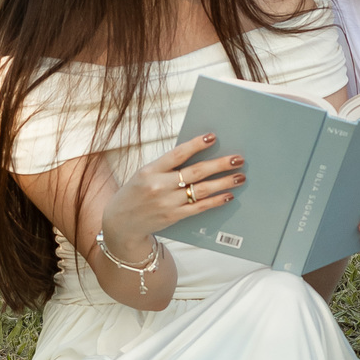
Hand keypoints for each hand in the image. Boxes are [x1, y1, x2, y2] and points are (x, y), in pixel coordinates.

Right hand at [99, 133, 244, 259]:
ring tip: (239, 177)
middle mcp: (159, 185)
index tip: (213, 137)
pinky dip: (216, 201)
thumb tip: (198, 155)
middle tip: (238, 159)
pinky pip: (200, 207)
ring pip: (201, 190)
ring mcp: (167, 202)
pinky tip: (228, 195)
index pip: (177, 154)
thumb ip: (166, 166)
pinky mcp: (174, 216)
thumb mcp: (144, 174)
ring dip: (223, 183)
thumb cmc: (136, 193)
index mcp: (150, 170)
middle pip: (195, 172)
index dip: (196, 144)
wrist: (120, 223)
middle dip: (219, 164)